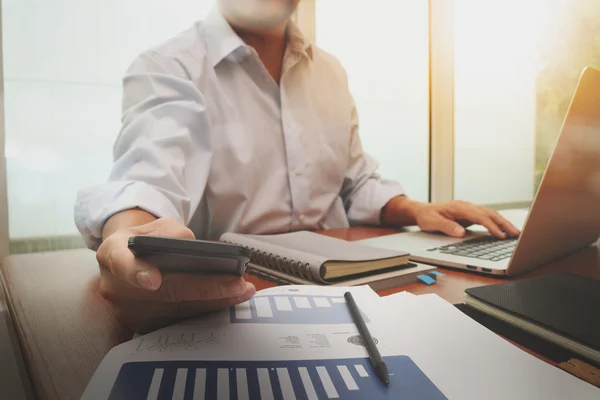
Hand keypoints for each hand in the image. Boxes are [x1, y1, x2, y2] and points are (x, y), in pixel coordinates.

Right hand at [96, 218, 255, 332]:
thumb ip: (173, 233)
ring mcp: (128, 312)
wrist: (129, 260)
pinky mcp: (144, 326)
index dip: (136, 272)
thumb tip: (198, 252)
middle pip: (164, 292)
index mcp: (112, 253)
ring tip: (243, 291)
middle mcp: (115, 287)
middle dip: (204, 288)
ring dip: (214, 302)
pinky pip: (180, 320)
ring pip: (177, 310)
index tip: (154, 280)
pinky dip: (207, 310)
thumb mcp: (156, 226)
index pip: (121, 262)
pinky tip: (231, 301)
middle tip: (236, 284)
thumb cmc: (146, 239)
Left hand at [414, 201, 519, 237]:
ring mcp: (469, 209)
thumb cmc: (426, 216)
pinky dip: (497, 223)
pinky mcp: (470, 214)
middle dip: (504, 224)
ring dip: (503, 223)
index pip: (479, 216)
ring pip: (490, 214)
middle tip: (517, 235)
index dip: (491, 226)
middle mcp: (466, 206)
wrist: (421, 210)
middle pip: (489, 213)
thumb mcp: (432, 222)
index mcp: (459, 207)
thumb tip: (461, 233)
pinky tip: (504, 230)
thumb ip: (446, 227)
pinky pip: (486, 217)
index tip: (500, 236)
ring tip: (515, 233)